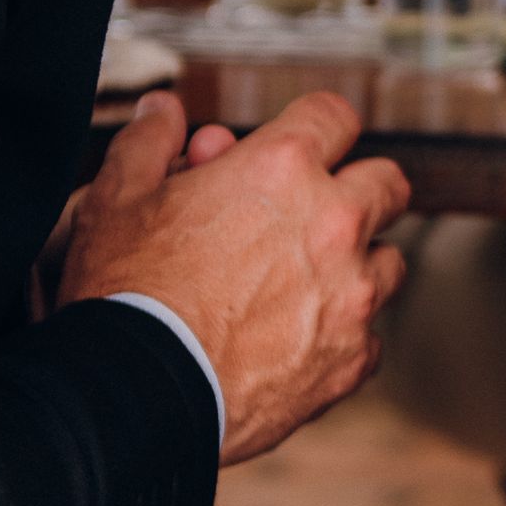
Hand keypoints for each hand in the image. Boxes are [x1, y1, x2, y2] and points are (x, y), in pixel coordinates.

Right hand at [58, 90, 409, 463]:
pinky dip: (341, 337)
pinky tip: (298, 344)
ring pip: (389, 262)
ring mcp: (351, 295)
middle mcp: (333, 224)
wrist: (138, 394)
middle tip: (319, 211)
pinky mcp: (351, 359)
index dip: (316, 126)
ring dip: (357, 265)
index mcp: (281, 169)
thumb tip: (162, 111)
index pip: (334, 116)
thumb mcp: (116, 200)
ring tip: (306, 284)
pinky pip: (370, 338)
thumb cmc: (124, 293)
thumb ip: (148, 144)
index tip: (302, 146)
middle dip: (359, 189)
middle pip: (387, 182)